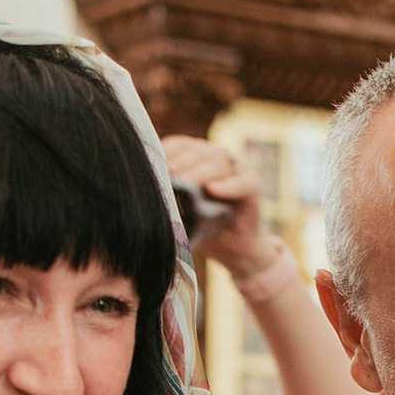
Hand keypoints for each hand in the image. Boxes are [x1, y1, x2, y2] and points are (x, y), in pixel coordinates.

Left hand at [160, 135, 278, 276]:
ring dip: (200, 173)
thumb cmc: (203, 227)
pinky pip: (243, 181)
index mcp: (197, 157)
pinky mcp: (253, 184)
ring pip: (218, 162)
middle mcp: (217, 156)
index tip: (154, 168)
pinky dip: (229, 185)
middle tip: (167, 177)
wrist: (234, 249)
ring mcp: (236, 169)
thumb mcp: (181, 209)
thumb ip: (169, 195)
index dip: (166, 153)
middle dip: (180, 164)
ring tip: (185, 184)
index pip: (179, 145)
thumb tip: (142, 191)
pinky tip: (213, 191)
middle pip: (198, 152)